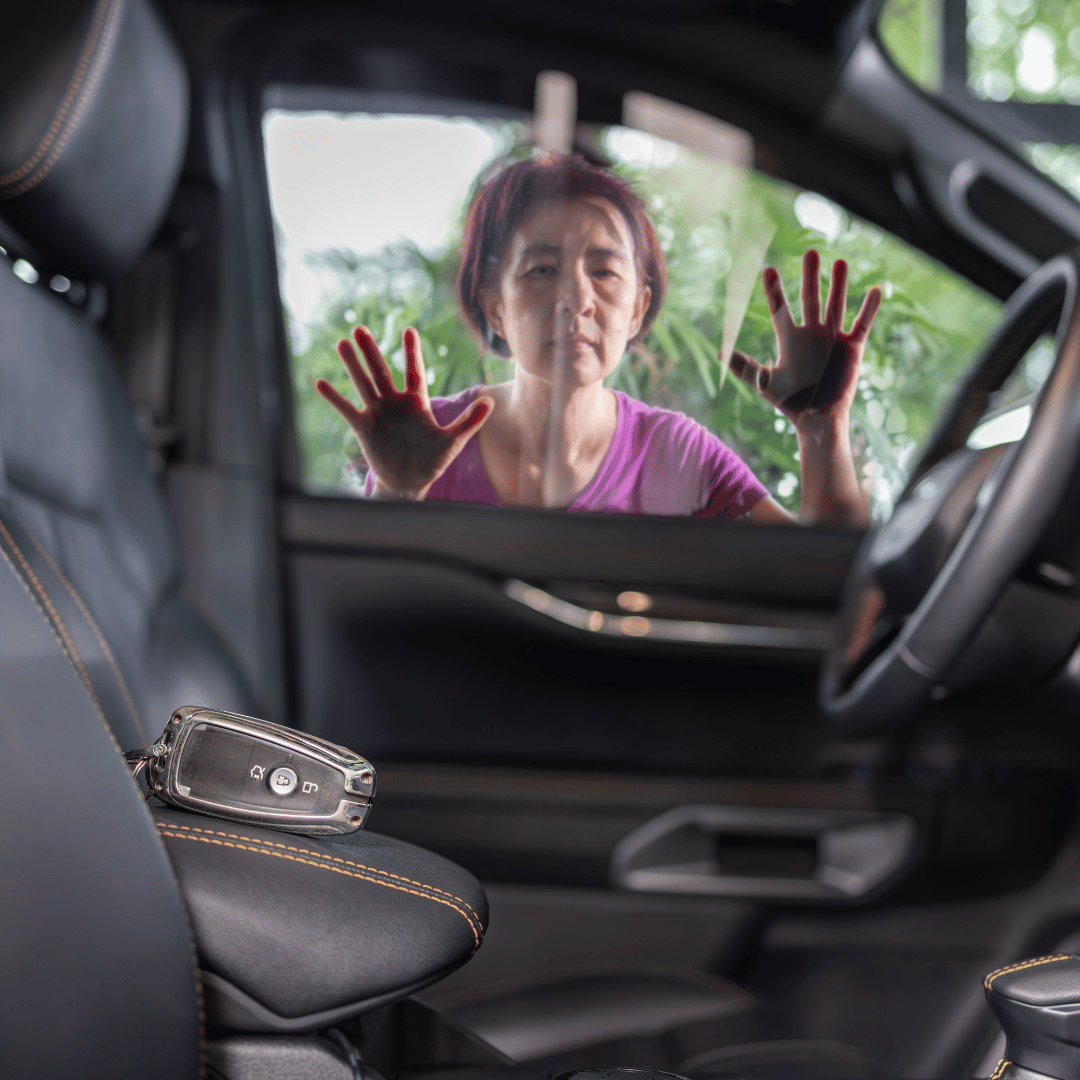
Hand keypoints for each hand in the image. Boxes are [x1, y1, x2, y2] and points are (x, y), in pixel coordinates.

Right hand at [316, 326, 492, 499]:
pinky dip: (335, 398)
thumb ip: (469, 421)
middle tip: (360, 329)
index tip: (410, 329)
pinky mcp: (364, 428)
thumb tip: (491, 402)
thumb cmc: (431, 460)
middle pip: (382, 371)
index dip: (412, 351)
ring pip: (363, 384)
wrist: (410, 482)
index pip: (414, 371)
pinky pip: (347, 410)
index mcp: (417, 402)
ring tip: (341, 344)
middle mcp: (394, 403)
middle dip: (371, 351)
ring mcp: (378, 413)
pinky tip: (321, 384)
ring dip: (353, 365)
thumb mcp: (453, 441)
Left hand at [729, 250, 881, 422]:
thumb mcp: (764, 383)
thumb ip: (744, 367)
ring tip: (840, 262)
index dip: (774, 290)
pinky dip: (869, 309)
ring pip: (836, 304)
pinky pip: (862, 324)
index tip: (769, 270)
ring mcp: (833, 338)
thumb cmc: (789, 402)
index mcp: (789, 338)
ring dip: (838, 285)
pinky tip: (875, 291)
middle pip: (810, 298)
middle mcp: (811, 333)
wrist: (816, 418)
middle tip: (811, 252)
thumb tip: (719, 354)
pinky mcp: (852, 348)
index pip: (780, 308)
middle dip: (810, 277)